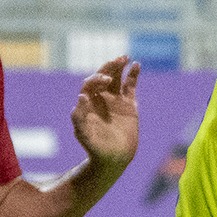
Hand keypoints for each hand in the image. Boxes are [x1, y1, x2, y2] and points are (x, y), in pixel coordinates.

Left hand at [70, 56, 140, 171]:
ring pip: (116, 78)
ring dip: (119, 67)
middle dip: (108, 68)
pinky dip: (133, 75)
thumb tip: (80, 97)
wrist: (114, 158)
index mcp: (88, 103)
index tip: (106, 80)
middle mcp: (100, 99)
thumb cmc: (95, 148)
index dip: (96, 79)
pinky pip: (130, 86)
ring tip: (124, 58)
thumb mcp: (84, 134)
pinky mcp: (128, 104)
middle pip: (103, 77)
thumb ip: (79, 117)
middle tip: (117, 62)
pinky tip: (136, 65)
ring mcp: (115, 100)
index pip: (89, 84)